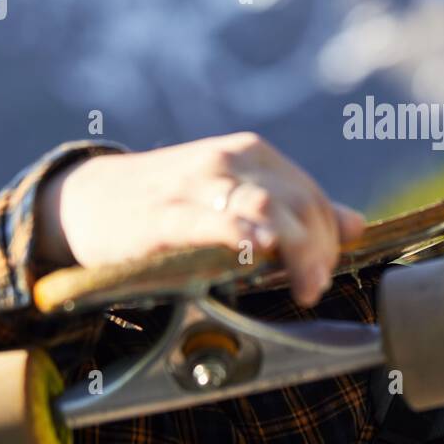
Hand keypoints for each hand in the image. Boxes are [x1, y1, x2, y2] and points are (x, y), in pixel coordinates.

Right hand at [35, 133, 366, 306]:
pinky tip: (260, 251)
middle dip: (317, 251)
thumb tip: (357, 224)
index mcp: (254, 155)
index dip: (328, 239)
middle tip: (314, 288)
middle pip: (298, 203)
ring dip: (297, 249)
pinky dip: (243, 234)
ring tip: (307, 285)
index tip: (322, 274)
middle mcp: (232, 160)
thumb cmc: (168, 205)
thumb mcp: (234, 197)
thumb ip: (294, 210)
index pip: (311, 197)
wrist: (86, 201)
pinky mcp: (166, 212)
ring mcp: (199, 183)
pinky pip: (214, 220)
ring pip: (268, 206)